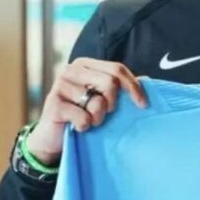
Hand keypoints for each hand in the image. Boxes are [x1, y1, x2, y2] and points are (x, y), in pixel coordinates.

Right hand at [27, 58, 147, 165]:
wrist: (54, 136)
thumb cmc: (83, 113)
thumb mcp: (102, 98)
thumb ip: (119, 87)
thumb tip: (147, 81)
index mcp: (85, 64)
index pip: (117, 69)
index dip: (134, 87)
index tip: (143, 105)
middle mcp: (71, 70)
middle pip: (110, 82)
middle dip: (114, 103)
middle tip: (107, 113)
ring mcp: (59, 85)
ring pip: (97, 102)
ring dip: (98, 118)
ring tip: (89, 120)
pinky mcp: (53, 104)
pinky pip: (84, 117)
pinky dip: (85, 126)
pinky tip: (77, 126)